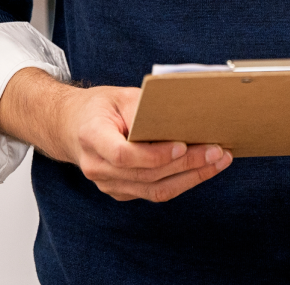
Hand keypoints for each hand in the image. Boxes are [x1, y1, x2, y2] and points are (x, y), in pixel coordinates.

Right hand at [0, 68, 231, 203]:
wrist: (71, 128)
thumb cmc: (98, 108)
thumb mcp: (119, 96)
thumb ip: (145, 107)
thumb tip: (181, 112)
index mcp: (92, 137)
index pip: (125, 155)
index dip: (155, 154)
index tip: (181, 145)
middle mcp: (98, 168)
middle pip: (147, 175)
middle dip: (186, 164)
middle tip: (216, 151)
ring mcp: (108, 185)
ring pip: (154, 190)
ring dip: (191, 177)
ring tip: (218, 161)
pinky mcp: (121, 192)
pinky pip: (154, 192)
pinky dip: (181, 181)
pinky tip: (202, 169)